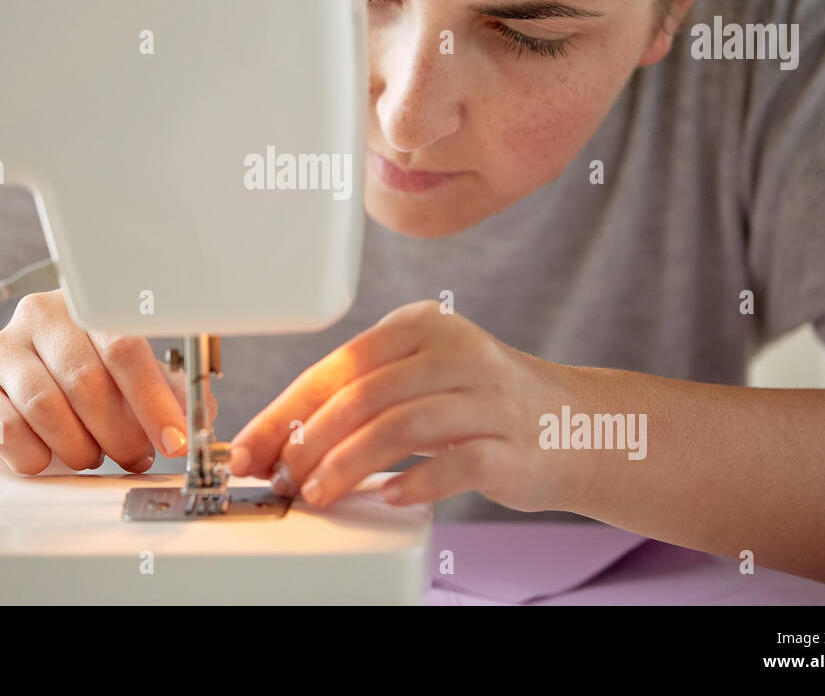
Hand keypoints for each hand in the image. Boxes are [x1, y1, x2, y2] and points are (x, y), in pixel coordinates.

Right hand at [0, 290, 214, 474]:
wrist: (25, 407)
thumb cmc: (91, 390)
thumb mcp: (136, 382)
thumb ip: (170, 393)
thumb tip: (200, 416)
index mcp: (88, 304)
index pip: (124, 346)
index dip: (153, 400)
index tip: (175, 440)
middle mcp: (42, 316)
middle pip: (86, 380)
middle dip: (120, 432)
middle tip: (136, 456)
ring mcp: (4, 351)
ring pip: (46, 406)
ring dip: (80, 446)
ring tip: (94, 456)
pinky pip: (6, 430)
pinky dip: (37, 457)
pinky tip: (51, 459)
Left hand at [229, 300, 592, 510]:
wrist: (572, 425)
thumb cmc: (478, 405)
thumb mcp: (419, 377)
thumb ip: (360, 396)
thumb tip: (280, 440)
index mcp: (422, 326)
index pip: (340, 364)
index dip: (288, 409)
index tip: (253, 447)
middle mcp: (457, 352)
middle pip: (365, 394)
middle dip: (310, 442)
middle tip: (281, 477)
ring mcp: (489, 397)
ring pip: (401, 425)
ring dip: (347, 465)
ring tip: (317, 493)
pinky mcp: (513, 444)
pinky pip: (455, 464)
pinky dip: (414, 483)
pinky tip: (386, 498)